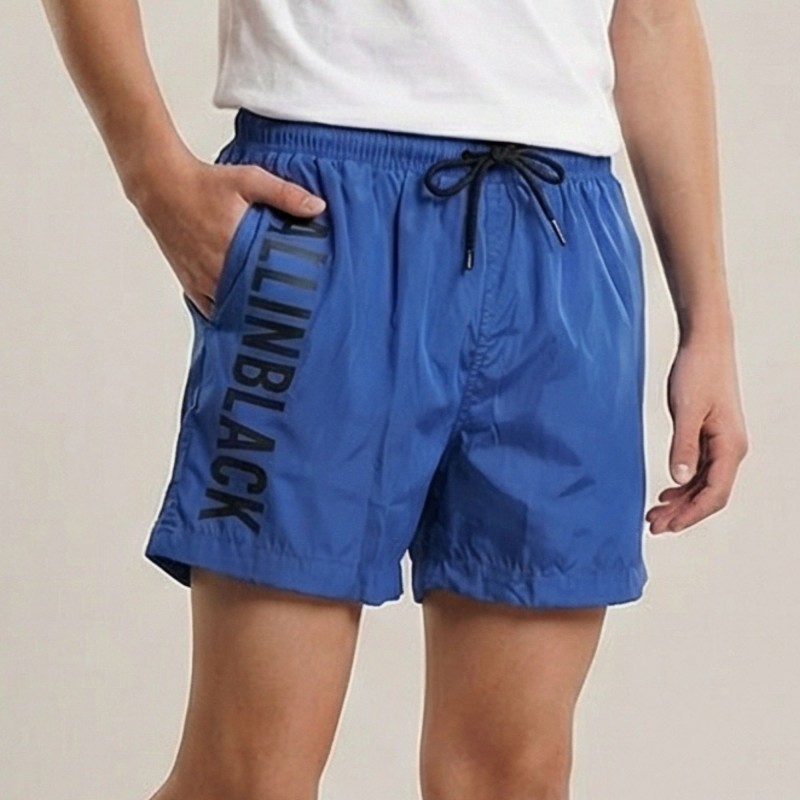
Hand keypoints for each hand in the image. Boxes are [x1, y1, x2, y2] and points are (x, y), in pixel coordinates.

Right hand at [129, 150, 325, 319]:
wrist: (160, 184)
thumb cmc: (205, 182)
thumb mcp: (249, 181)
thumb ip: (285, 194)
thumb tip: (319, 207)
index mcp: (232, 249)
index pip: (264, 287)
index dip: (285, 299)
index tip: (303, 308)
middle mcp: (213, 271)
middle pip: (248, 304)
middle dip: (270, 311)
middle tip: (294, 319)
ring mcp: (199, 280)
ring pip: (229, 310)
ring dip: (249, 314)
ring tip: (273, 321)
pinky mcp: (189, 282)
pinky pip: (210, 309)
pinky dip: (226, 314)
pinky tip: (244, 318)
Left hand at [646, 336, 748, 533]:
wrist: (705, 343)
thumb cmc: (698, 371)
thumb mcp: (685, 410)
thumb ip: (683, 447)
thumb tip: (679, 480)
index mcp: (730, 446)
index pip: (714, 494)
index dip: (690, 514)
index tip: (667, 525)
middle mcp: (730, 448)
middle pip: (709, 494)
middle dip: (682, 513)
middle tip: (653, 525)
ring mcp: (721, 442)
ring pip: (703, 483)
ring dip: (681, 501)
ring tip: (655, 513)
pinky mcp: (710, 434)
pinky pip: (700, 469)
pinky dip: (683, 484)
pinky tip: (667, 492)